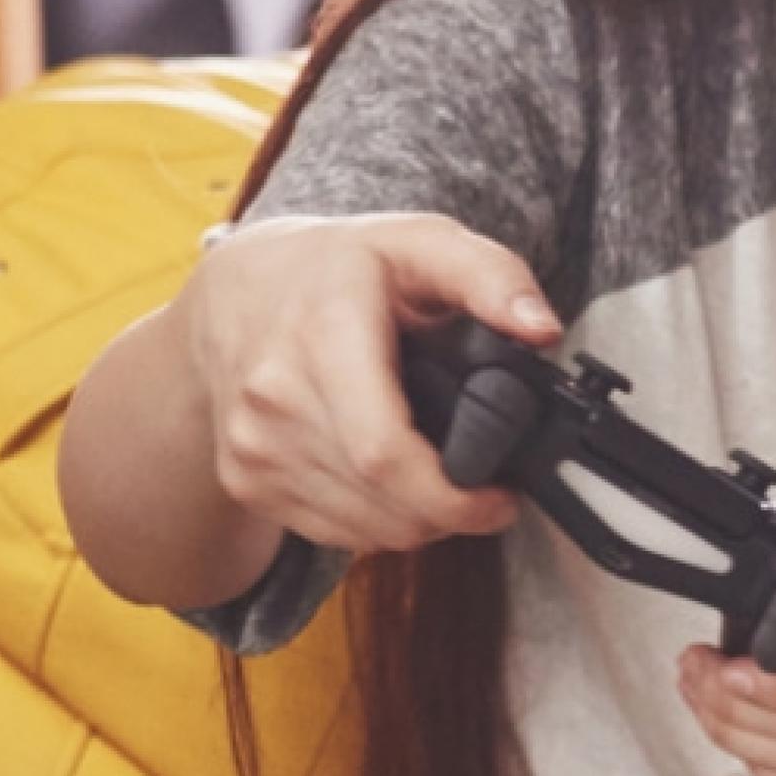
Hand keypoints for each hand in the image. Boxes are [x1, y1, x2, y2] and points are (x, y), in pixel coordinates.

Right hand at [187, 213, 551, 554]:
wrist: (233, 293)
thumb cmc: (337, 267)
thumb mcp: (420, 243)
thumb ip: (491, 277)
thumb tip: (542, 328)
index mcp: (322, 336)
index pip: (382, 451)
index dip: (453, 495)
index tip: (501, 498)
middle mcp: (274, 397)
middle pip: (379, 499)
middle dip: (449, 514)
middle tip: (490, 497)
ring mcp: (252, 445)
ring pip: (357, 528)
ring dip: (416, 524)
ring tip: (449, 489)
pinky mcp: (244, 478)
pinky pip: (327, 532)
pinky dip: (374, 525)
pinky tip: (398, 490)